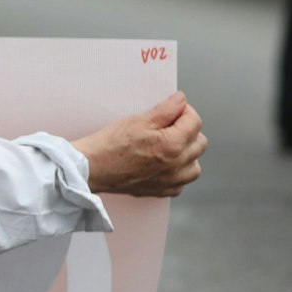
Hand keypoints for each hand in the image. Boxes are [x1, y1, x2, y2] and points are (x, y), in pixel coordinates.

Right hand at [72, 92, 207, 197]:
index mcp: (173, 145)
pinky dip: (177, 173)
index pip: (195, 122)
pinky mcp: (161, 191)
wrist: (92, 168)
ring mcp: (170, 181)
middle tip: (169, 126)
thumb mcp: (139, 120)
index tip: (173, 109)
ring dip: (187, 154)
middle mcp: (177, 166)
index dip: (184, 110)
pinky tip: (163, 164)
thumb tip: (181, 101)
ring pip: (195, 166)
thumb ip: (166, 110)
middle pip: (200, 143)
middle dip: (188, 131)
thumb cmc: (110, 145)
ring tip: (169, 146)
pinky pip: (181, 183)